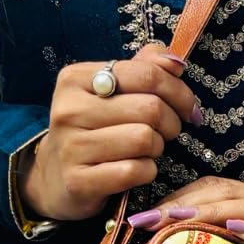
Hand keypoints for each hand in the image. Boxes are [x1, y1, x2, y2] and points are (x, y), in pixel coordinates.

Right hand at [18, 44, 201, 221]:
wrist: (55, 177)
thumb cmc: (92, 130)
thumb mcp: (111, 93)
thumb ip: (142, 69)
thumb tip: (175, 62)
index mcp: (76, 78)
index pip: (145, 74)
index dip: (178, 91)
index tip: (188, 108)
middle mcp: (70, 109)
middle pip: (150, 108)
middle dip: (171, 123)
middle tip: (167, 132)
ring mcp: (72, 147)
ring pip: (145, 139)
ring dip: (157, 148)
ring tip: (147, 150)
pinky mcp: (79, 181)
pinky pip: (135, 171)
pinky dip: (147, 171)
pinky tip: (137, 169)